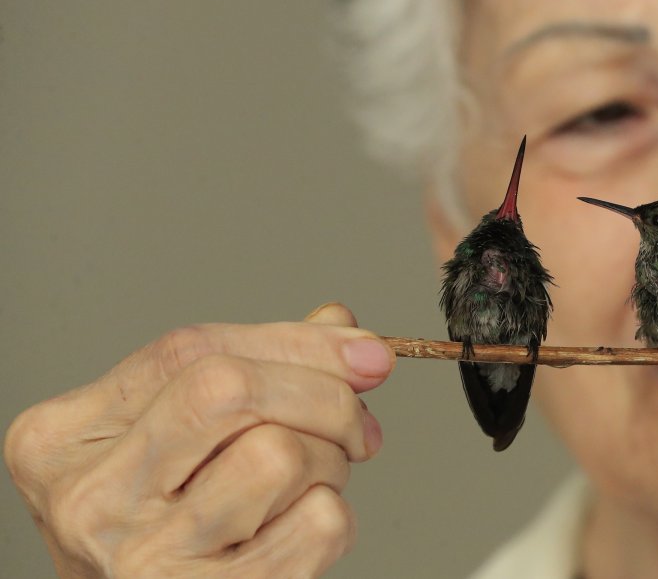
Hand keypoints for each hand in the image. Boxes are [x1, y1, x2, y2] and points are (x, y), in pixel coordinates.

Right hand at [3, 303, 392, 576]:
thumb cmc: (157, 530)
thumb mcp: (172, 442)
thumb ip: (248, 371)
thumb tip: (342, 329)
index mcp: (65, 437)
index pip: (192, 350)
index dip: (296, 341)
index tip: (365, 352)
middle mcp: (92, 496)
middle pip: (231, 390)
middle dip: (322, 396)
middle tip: (355, 427)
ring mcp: (145, 557)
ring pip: (281, 455)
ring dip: (329, 463)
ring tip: (311, 485)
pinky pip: (318, 523)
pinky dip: (336, 518)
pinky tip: (299, 530)